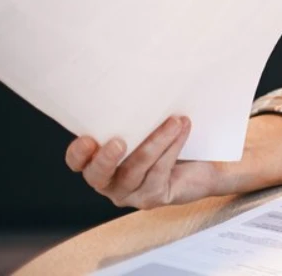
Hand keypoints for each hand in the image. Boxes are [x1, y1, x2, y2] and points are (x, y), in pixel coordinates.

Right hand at [65, 116, 224, 208]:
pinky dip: (172, 147)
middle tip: (119, 142)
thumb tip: (144, 83)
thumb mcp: (149, 122)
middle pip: (98, 175)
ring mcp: (130, 193)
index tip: (87, 139)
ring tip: (174, 121)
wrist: (203, 165)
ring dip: (155, 142)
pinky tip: (183, 129)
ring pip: (135, 170)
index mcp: (99, 160)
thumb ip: (139, 113)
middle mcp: (109, 181)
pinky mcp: (152, 198)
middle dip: (106, 159)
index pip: (78, 162)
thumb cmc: (170, 138)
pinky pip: (159, 172)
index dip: (78, 154)